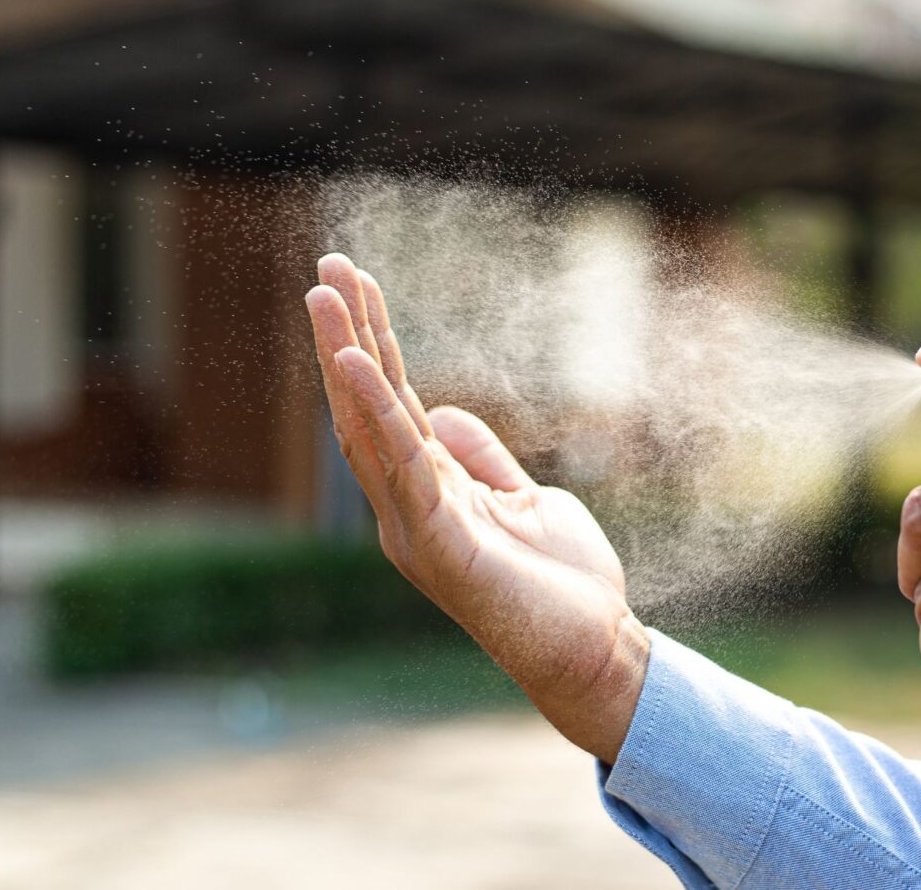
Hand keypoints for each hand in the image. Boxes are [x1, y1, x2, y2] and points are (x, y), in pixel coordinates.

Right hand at [305, 253, 647, 762]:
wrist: (595, 652)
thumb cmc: (561, 586)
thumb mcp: (526, 500)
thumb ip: (483, 460)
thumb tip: (445, 412)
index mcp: (430, 492)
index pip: (391, 406)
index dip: (373, 343)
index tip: (354, 284)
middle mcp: (410, 507)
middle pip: (368, 409)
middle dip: (346, 337)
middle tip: (327, 269)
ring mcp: (417, 529)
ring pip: (371, 431)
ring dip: (346, 361)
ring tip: (325, 299)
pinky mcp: (439, 548)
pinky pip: (404, 470)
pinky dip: (378, 417)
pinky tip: (355, 367)